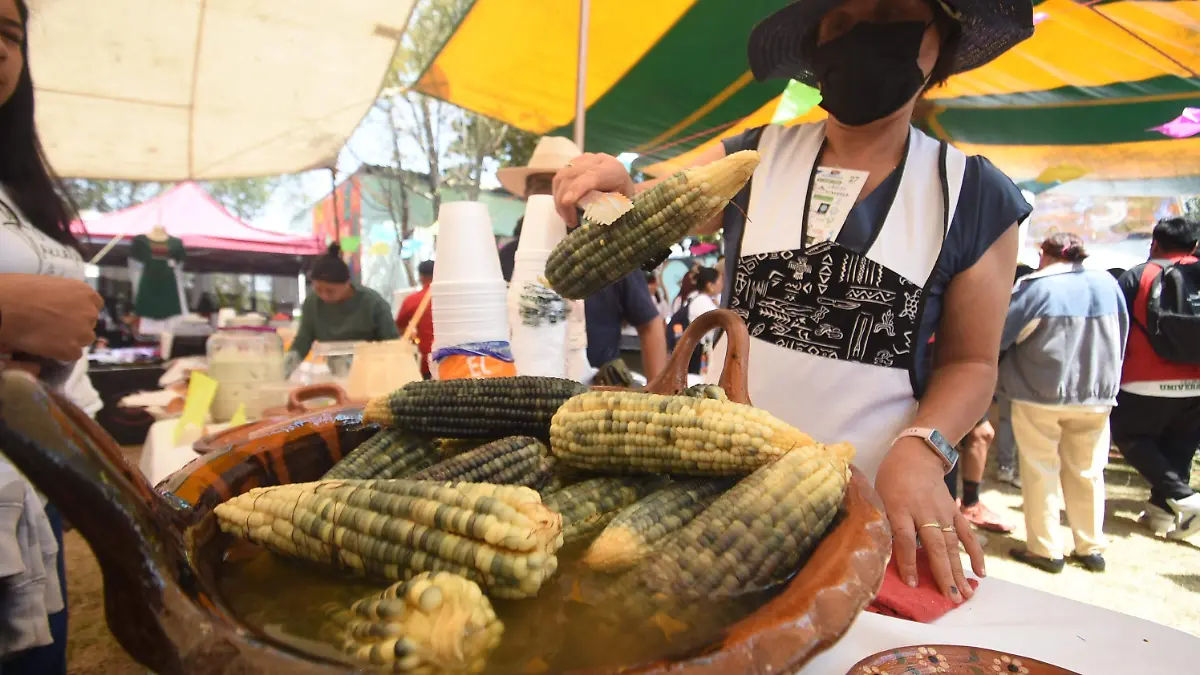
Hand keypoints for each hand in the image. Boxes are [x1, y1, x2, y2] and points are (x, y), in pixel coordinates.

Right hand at [0, 275, 102, 361]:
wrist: (7, 307)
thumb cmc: (20, 290)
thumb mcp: (51, 284)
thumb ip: (64, 297)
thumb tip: (61, 305)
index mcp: (85, 293)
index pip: (94, 306)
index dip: (80, 312)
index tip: (69, 315)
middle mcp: (90, 312)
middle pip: (89, 324)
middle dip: (76, 327)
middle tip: (56, 328)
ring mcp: (83, 332)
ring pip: (84, 340)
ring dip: (71, 340)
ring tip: (50, 338)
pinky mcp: (72, 349)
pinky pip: (72, 355)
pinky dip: (62, 353)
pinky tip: (47, 347)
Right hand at [551, 153, 635, 227]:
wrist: (623, 185)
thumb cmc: (624, 200)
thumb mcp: (621, 206)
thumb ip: (607, 209)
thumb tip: (591, 218)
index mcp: (614, 169)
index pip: (592, 176)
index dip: (577, 188)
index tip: (567, 203)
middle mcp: (598, 160)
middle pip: (572, 176)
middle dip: (565, 201)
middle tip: (570, 222)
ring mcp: (584, 159)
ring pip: (562, 176)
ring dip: (559, 199)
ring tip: (567, 217)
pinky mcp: (574, 163)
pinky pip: (560, 177)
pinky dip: (558, 194)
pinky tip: (564, 207)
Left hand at [875, 437, 985, 603]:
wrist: (916, 455)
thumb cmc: (891, 479)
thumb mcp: (879, 497)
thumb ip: (884, 522)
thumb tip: (883, 552)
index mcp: (901, 509)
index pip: (906, 540)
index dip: (909, 562)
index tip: (912, 584)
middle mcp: (924, 512)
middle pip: (935, 546)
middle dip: (943, 574)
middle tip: (950, 598)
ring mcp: (943, 513)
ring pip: (953, 545)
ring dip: (959, 571)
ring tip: (964, 594)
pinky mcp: (954, 512)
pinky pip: (967, 534)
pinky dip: (975, 553)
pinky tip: (980, 572)